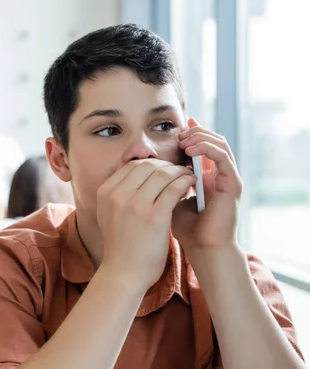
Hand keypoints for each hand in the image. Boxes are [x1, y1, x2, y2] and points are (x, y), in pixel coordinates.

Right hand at [97, 159, 196, 289]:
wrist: (124, 273)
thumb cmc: (121, 244)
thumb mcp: (108, 213)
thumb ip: (117, 193)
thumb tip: (136, 172)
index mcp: (105, 192)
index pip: (132, 165)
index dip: (151, 163)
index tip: (164, 169)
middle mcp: (118, 195)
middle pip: (147, 166)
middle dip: (166, 165)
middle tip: (179, 170)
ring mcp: (135, 205)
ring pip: (162, 174)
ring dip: (179, 171)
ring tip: (188, 175)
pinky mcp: (154, 217)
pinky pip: (174, 189)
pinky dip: (185, 182)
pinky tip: (192, 183)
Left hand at [172, 118, 242, 254]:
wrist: (203, 248)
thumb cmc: (186, 227)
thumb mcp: (169, 198)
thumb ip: (164, 182)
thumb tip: (146, 167)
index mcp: (208, 176)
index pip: (202, 146)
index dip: (190, 135)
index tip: (174, 130)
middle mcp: (220, 174)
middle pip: (213, 140)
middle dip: (195, 133)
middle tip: (178, 134)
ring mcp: (228, 178)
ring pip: (219, 144)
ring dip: (200, 137)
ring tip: (183, 140)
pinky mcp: (233, 183)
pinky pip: (222, 157)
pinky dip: (206, 149)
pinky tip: (190, 150)